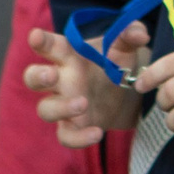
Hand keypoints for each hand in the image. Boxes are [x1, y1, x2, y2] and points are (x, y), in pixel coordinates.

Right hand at [23, 22, 146, 147]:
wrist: (125, 90)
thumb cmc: (114, 61)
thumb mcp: (124, 46)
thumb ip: (130, 34)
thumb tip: (140, 34)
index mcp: (68, 55)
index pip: (50, 46)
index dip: (41, 41)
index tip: (36, 35)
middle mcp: (60, 79)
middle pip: (34, 78)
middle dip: (38, 76)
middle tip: (51, 75)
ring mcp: (63, 104)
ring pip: (45, 109)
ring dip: (60, 107)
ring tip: (82, 103)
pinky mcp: (73, 126)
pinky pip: (66, 136)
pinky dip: (78, 138)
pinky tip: (97, 133)